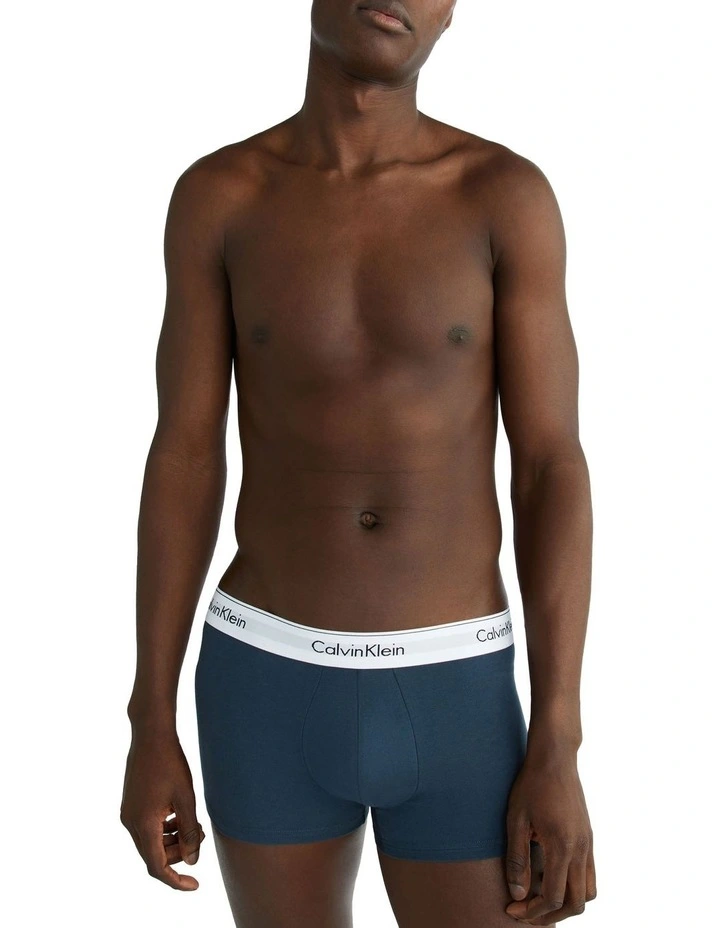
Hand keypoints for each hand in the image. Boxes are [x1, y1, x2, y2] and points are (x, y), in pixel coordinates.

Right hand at [120, 728, 205, 889]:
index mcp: (143, 825)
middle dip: (177, 855)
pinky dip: (163, 829)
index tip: (194, 885)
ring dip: (171, 841)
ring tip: (194, 826)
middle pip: (154, 855)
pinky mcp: (130, 804)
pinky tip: (179, 816)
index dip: (176, 880)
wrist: (150, 735)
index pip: (157, 866)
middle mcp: (130, 823)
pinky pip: (146, 828)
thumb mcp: (186, 798)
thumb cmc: (170, 763)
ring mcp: (128, 813)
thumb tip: (192, 861)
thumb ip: (189, 831)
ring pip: (150, 842)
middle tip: (200, 838)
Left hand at [504, 754, 595, 923]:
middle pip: (576, 903)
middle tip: (526, 913)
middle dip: (551, 915)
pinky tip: (552, 879)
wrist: (555, 758)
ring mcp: (589, 844)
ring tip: (540, 901)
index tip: (513, 910)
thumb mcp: (516, 820)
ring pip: (588, 892)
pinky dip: (574, 887)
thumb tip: (517, 894)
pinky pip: (589, 874)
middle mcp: (582, 849)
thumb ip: (517, 859)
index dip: (533, 911)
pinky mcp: (589, 838)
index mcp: (563, 846)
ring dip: (566, 904)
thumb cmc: (531, 785)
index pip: (554, 897)